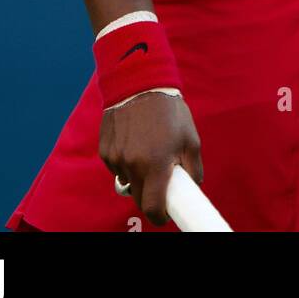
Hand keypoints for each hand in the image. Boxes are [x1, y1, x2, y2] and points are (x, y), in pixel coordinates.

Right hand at [100, 92, 203, 227]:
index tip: (166, 214)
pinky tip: (134, 142)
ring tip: (148, 152)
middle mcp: (132, 165)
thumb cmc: (169, 110)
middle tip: (161, 182)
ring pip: (127, 182)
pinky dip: (125, 163)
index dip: (160, 216)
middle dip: (150, 196)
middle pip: (139, 198)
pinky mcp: (105, 150)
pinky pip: (116, 168)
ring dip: (137, 177)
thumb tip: (193, 187)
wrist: (138, 81)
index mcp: (156, 164)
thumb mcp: (190, 137)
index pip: (153, 208)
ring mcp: (116, 158)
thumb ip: (193, 168)